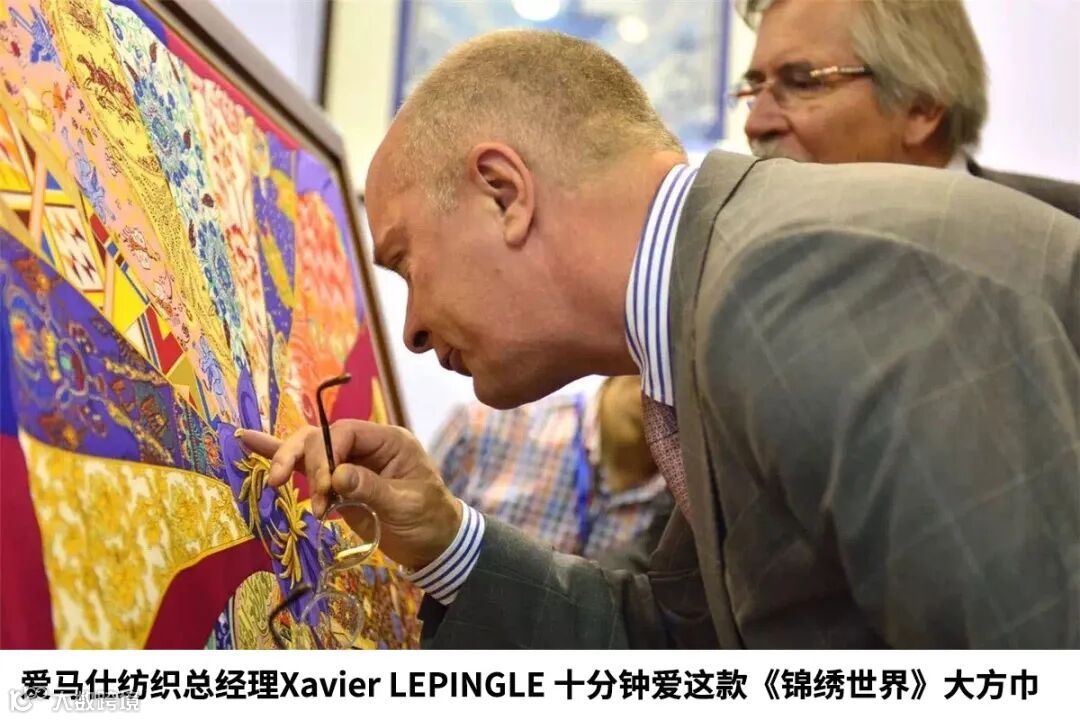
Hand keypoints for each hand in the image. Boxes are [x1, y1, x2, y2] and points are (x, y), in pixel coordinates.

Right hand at [240, 421, 462, 569]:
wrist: (434, 545)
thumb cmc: (428, 520)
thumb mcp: (406, 505)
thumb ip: (371, 489)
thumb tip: (336, 477)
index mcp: (388, 440)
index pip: (345, 432)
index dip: (326, 455)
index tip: (327, 488)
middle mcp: (366, 445)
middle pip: (321, 438)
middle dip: (305, 462)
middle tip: (308, 497)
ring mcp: (348, 462)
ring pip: (308, 451)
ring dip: (291, 467)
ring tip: (277, 485)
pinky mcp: (336, 483)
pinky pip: (305, 467)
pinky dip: (279, 456)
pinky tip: (248, 440)